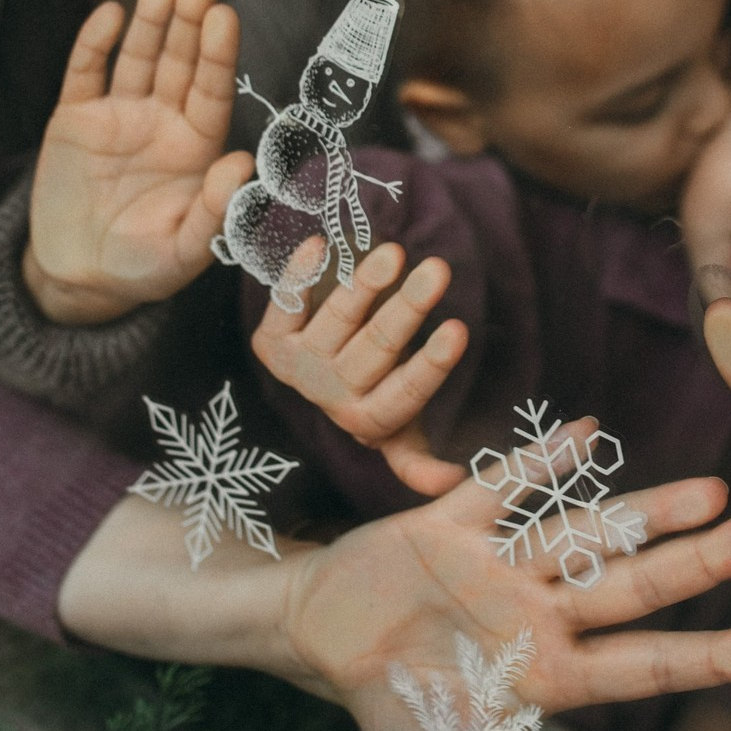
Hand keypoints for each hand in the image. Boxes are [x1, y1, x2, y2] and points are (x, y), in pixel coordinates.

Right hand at [24, 0, 255, 322]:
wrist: (80, 277)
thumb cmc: (145, 267)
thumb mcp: (184, 251)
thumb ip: (214, 210)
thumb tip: (242, 164)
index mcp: (196, 147)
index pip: (211, 90)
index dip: (217, 53)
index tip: (225, 14)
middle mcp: (162, 121)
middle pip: (179, 60)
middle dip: (188, 17)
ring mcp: (119, 115)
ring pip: (138, 56)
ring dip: (150, 17)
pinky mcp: (75, 119)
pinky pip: (86, 74)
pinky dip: (95, 44)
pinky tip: (111, 14)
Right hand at [61, 471, 730, 730]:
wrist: (321, 641)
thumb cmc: (403, 711)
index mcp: (551, 672)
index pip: (646, 662)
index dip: (712, 653)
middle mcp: (540, 609)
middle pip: (632, 584)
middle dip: (700, 561)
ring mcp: (502, 561)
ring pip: (583, 531)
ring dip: (644, 511)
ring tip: (711, 491)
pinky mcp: (451, 522)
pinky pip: (501, 488)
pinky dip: (542, 461)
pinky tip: (590, 431)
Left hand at [251, 240, 468, 494]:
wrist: (319, 373)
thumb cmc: (376, 392)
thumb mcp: (398, 429)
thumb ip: (417, 455)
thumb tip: (454, 483)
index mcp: (369, 419)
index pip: (405, 394)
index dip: (430, 364)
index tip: (458, 329)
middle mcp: (332, 394)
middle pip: (374, 349)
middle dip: (406, 309)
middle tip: (437, 270)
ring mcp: (301, 364)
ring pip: (336, 321)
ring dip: (363, 285)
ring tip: (392, 252)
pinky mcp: (272, 340)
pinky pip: (284, 306)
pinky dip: (299, 277)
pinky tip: (319, 246)